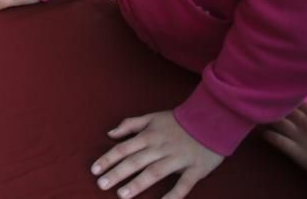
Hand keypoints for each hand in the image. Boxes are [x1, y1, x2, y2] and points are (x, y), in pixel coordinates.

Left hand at [91, 111, 223, 198]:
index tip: (94, 170)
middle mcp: (161, 147)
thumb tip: (110, 133)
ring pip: (154, 173)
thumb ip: (130, 124)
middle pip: (135, 162)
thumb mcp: (152, 116)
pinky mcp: (195, 170)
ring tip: (121, 195)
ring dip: (137, 184)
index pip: (123, 148)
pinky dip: (173, 196)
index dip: (108, 159)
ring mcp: (178, 159)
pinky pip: (183, 185)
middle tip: (101, 185)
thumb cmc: (178, 121)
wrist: (212, 119)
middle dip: (117, 174)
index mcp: (149, 136)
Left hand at [264, 101, 306, 175]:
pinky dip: (268, 136)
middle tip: (263, 105)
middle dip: (273, 106)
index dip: (284, 98)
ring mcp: (298, 135)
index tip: (276, 95)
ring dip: (267, 120)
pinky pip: (276, 139)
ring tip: (260, 119)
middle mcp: (304, 121)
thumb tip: (305, 108)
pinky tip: (264, 135)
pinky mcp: (294, 149)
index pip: (295, 99)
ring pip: (277, 121)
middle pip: (282, 109)